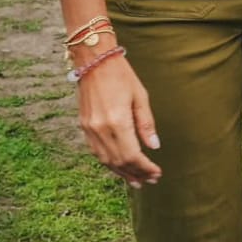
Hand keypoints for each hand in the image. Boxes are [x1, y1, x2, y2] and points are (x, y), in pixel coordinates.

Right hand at [77, 53, 161, 188]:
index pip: (132, 155)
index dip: (145, 168)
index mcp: (116, 121)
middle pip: (118, 161)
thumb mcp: (140, 97)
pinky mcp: (84, 127)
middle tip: (151, 180)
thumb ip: (146, 124)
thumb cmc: (122, 76)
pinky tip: (120, 166)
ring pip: (105, 160)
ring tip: (137, 180)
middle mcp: (100, 129)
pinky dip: (110, 162)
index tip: (157, 173)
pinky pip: (97, 152)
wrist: (94, 61)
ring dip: (122, 172)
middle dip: (136, 173)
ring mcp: (89, 129)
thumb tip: (154, 147)